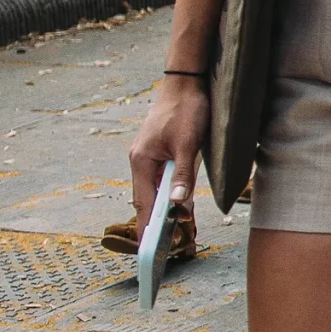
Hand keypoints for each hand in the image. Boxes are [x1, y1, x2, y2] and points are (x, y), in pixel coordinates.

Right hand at [128, 76, 207, 234]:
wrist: (187, 82)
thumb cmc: (186, 109)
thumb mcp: (189, 144)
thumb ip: (183, 174)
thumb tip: (176, 203)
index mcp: (141, 161)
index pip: (143, 202)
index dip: (146, 226)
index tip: (149, 248)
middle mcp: (141, 161)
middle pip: (148, 199)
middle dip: (159, 222)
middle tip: (171, 245)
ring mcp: (150, 156)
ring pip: (157, 190)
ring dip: (168, 208)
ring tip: (180, 230)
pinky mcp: (160, 151)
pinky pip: (164, 179)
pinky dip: (172, 193)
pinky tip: (182, 205)